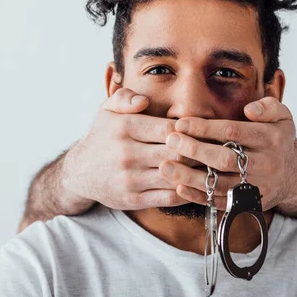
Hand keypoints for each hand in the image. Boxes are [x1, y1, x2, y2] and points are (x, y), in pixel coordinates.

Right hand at [61, 88, 199, 209]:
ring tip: (212, 167)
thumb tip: (143, 101)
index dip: (190, 130)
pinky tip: (195, 184)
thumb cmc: (102, 136)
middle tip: (216, 149)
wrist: (80, 172)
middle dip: (198, 151)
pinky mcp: (133, 199)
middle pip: (176, 153)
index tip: (202, 131)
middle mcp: (126, 154)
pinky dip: (186, 191)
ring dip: (197, 172)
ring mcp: (130, 179)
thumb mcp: (106, 110)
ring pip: (175, 176)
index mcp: (124, 128)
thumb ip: (124, 97)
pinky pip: (168, 197)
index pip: (169, 129)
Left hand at [162, 97, 296, 210]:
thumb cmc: (278, 139)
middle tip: (170, 141)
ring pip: (220, 184)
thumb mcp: (283, 116)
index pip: (233, 132)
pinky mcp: (249, 204)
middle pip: (225, 159)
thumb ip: (268, 107)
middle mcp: (265, 164)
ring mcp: (257, 187)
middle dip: (195, 150)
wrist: (294, 175)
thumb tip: (250, 109)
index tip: (181, 123)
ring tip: (166, 166)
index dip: (205, 128)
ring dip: (190, 176)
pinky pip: (221, 202)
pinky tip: (179, 187)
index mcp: (271, 138)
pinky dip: (199, 197)